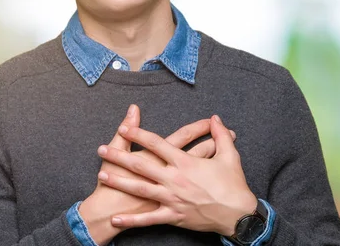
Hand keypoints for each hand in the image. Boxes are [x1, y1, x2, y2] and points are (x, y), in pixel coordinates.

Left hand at [97, 115, 256, 236]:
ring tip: (101, 175)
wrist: (238, 215)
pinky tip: (115, 220)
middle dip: (119, 156)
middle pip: (141, 165)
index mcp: (186, 163)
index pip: (157, 144)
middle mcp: (174, 179)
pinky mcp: (174, 216)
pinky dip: (132, 220)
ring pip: (140, 189)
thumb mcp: (230, 155)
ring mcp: (172, 199)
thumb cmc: (233, 185)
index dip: (139, 134)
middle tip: (101, 149)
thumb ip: (221, 135)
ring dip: (119, 181)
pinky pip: (149, 219)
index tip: (125, 127)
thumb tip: (215, 118)